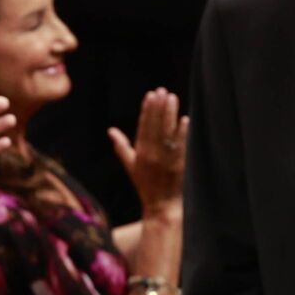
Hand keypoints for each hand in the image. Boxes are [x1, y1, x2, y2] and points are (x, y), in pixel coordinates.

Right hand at [110, 88, 185, 216]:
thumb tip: (110, 131)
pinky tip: (184, 119)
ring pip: (167, 132)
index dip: (147, 110)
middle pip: (155, 126)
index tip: (150, 95)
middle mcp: (152, 154)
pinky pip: (180, 145)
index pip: (143, 126)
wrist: (161, 204)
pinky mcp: (179, 163)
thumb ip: (121, 146)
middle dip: (159, 107)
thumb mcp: (130, 165)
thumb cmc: (145, 184)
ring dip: (170, 114)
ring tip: (172, 98)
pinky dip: (182, 132)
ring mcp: (166, 159)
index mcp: (140, 153)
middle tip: (162, 91)